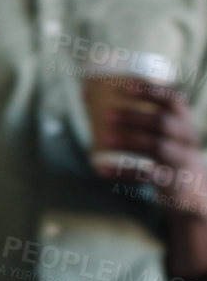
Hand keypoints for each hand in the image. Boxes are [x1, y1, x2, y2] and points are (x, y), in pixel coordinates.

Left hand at [94, 82, 206, 217]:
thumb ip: (135, 117)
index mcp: (184, 122)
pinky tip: (101, 170)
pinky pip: (147, 175)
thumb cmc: (169, 156)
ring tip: (105, 139)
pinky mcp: (172, 181)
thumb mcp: (164, 135)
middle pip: (163, 122)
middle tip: (106, 115)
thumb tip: (85, 95)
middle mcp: (186, 138)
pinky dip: (123, 172)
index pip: (173, 100)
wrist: (195, 192)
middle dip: (134, 117)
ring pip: (158, 146)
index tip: (124, 88)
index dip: (150, 91)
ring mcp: (181, 160)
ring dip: (130, 140)